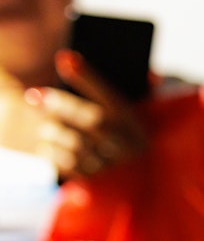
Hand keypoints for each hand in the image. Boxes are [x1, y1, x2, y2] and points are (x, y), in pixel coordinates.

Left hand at [23, 50, 146, 178]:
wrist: (130, 181)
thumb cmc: (112, 135)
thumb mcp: (114, 113)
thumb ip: (95, 88)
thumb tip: (66, 59)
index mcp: (131, 122)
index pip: (110, 95)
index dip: (87, 77)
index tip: (65, 59)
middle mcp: (126, 145)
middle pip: (94, 121)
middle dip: (62, 106)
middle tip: (35, 95)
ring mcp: (112, 165)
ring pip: (77, 144)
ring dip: (53, 132)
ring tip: (46, 126)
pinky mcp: (94, 181)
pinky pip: (66, 164)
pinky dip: (52, 151)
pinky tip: (49, 144)